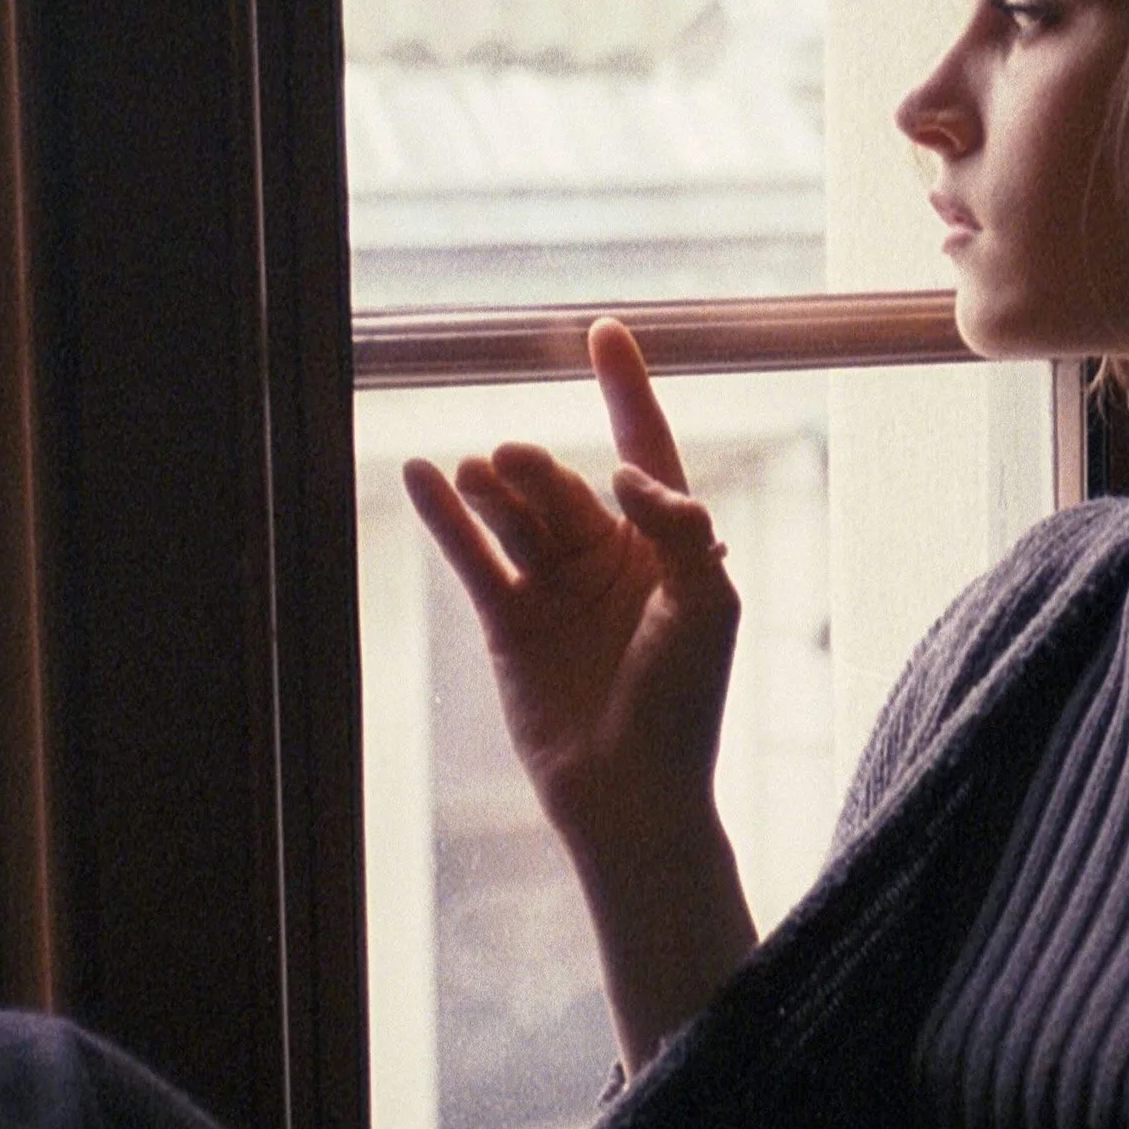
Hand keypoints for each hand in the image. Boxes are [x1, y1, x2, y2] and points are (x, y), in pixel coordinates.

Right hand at [405, 321, 736, 846]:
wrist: (631, 796)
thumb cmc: (686, 705)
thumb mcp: (707, 609)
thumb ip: (678, 531)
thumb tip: (628, 472)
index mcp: (669, 546)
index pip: (645, 449)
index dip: (626, 391)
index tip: (604, 332)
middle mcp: (611, 558)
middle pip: (567, 485)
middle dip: (540, 470)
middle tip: (511, 464)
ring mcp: (557, 587)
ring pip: (517, 514)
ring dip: (495, 488)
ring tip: (475, 472)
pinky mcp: (511, 622)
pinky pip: (474, 556)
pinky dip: (446, 517)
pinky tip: (421, 475)